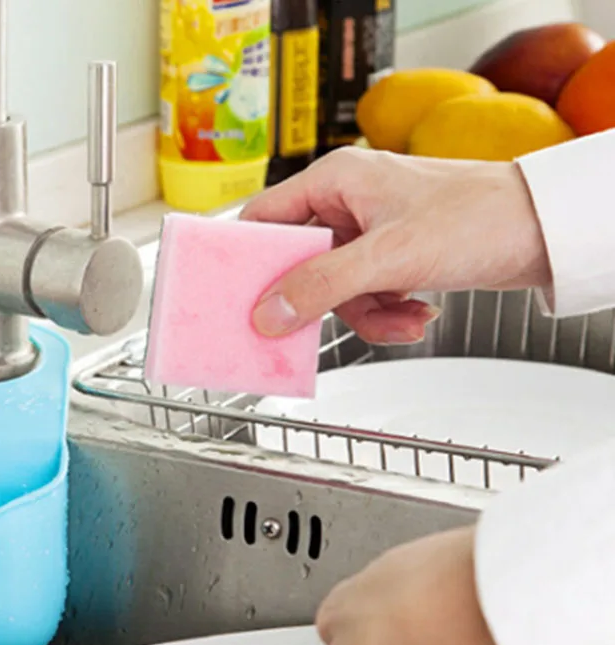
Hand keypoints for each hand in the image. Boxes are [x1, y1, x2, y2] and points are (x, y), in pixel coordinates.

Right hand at [241, 148, 551, 344]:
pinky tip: (416, 314)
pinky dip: (387, 314)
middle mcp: (347, 204)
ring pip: (336, 289)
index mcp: (335, 181)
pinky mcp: (392, 258)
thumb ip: (321, 285)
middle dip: (321, 301)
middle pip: (300, 264)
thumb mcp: (387, 257)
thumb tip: (269, 313)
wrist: (542, 231)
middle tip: (320, 325)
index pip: (266, 218)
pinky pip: (366, 297)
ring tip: (401, 316)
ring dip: (366, 314)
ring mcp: (370, 233)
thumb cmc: (477, 217)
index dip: (249, 259)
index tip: (240, 298)